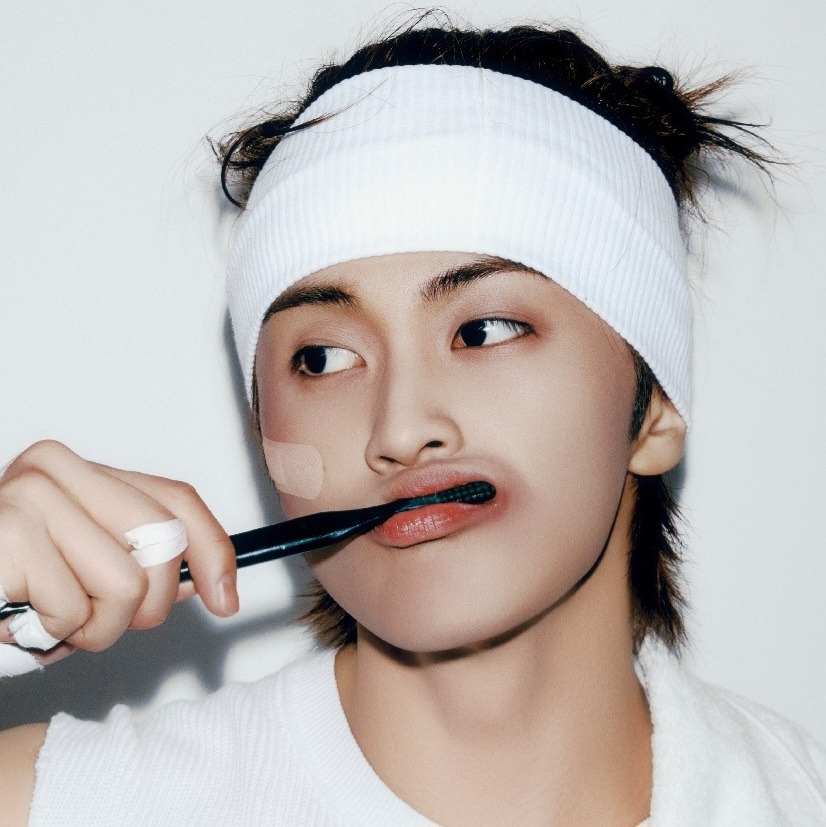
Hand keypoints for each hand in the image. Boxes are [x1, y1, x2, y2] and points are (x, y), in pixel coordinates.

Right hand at [0, 440, 237, 662]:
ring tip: (56, 619)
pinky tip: (25, 618)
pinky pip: (75, 610)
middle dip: (149, 604)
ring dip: (97, 628)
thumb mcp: (85, 563)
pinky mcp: (7, 536)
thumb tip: (212, 578)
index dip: (214, 550)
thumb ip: (144, 560)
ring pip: (129, 585)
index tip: (226, 597)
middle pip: (162, 542)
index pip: (176, 498)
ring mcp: (29, 497)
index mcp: (81, 469)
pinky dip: (56, 633)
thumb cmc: (12, 584)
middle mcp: (55, 470)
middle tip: (101, 619)